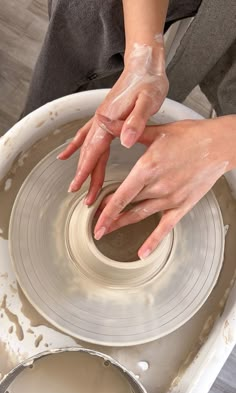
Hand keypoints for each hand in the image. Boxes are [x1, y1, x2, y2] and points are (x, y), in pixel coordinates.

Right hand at [57, 38, 168, 204]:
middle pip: (90, 154)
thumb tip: (125, 141)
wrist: (145, 65)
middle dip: (86, 177)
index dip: (86, 172)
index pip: (93, 152)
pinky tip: (70, 153)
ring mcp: (102, 119)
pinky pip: (87, 136)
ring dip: (85, 167)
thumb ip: (136, 121)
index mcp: (107, 120)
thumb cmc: (148, 82)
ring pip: (89, 148)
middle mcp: (101, 121)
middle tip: (86, 197)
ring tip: (79, 183)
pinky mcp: (107, 117)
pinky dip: (78, 146)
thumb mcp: (147, 102)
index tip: (78, 187)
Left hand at [94, 116, 234, 258]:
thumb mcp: (155, 131)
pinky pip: (165, 227)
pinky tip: (143, 252)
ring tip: (109, 231)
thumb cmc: (190, 136)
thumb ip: (125, 129)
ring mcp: (171, 198)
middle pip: (127, 207)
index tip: (95, 222)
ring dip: (123, 225)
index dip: (105, 211)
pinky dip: (153, 241)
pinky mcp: (182, 205)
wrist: (219, 144)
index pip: (121, 196)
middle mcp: (158, 186)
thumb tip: (104, 120)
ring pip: (141, 216)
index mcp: (148, 168)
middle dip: (109, 217)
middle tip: (96, 225)